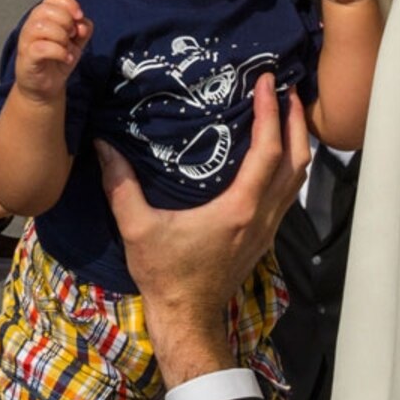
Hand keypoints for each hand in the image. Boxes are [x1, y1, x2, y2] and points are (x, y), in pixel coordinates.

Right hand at [11, 0, 90, 102]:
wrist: (46, 87)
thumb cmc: (58, 60)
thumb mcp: (77, 42)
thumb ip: (83, 29)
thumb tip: (82, 23)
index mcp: (44, 18)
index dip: (69, 3)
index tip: (79, 16)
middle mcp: (32, 26)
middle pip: (45, 9)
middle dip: (66, 21)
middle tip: (72, 35)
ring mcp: (27, 42)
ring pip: (41, 26)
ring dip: (61, 36)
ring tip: (67, 47)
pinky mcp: (27, 58)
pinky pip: (41, 47)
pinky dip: (59, 52)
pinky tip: (66, 58)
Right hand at [99, 76, 310, 349]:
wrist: (188, 318)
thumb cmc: (166, 274)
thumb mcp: (138, 228)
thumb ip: (120, 185)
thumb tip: (103, 144)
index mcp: (240, 208)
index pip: (267, 150)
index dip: (271, 113)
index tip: (267, 82)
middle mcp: (263, 215)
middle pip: (296, 159)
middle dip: (296, 120)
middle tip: (288, 87)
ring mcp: (268, 228)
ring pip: (296, 177)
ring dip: (296, 141)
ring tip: (286, 112)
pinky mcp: (265, 236)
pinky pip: (287, 192)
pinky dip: (287, 165)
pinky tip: (272, 153)